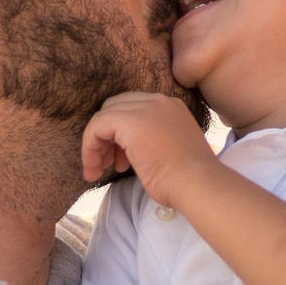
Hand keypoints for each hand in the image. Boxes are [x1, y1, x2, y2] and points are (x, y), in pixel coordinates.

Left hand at [82, 92, 215, 200]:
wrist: (196, 183)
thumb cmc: (187, 179)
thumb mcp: (170, 150)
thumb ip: (151, 140)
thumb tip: (127, 148)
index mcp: (171, 107)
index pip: (133, 109)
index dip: (119, 134)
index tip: (120, 161)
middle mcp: (159, 101)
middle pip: (116, 108)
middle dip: (107, 137)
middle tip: (108, 164)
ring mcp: (145, 107)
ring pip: (105, 116)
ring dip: (96, 143)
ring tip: (98, 170)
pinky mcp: (130, 121)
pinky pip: (97, 126)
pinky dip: (89, 146)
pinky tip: (93, 168)